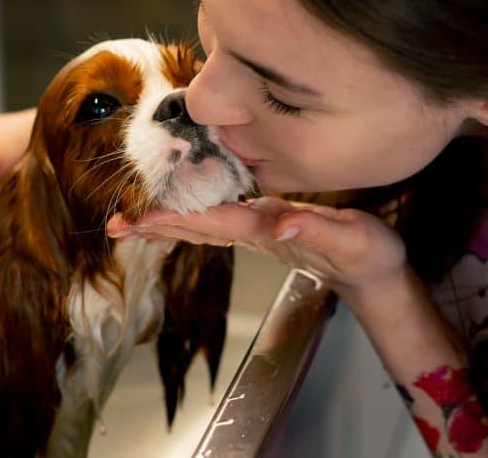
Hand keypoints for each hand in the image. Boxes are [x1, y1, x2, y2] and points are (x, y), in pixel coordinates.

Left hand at [107, 196, 407, 301]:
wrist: (373, 274)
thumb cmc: (366, 255)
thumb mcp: (353, 239)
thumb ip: (318, 228)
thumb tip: (281, 222)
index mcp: (268, 231)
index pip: (212, 222)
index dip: (174, 218)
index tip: (138, 219)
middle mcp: (254, 233)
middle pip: (195, 228)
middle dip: (154, 227)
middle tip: (114, 226)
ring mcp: (256, 232)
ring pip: (201, 227)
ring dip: (164, 224)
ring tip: (128, 224)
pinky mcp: (262, 227)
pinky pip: (215, 220)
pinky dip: (188, 217)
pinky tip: (172, 213)